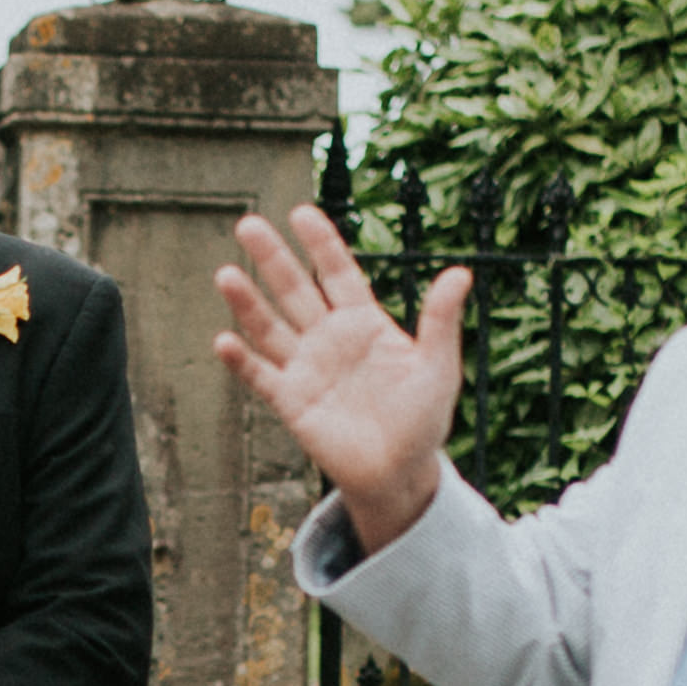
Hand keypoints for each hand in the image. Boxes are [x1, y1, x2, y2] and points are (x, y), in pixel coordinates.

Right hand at [214, 206, 469, 552]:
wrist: (399, 473)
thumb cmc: (423, 419)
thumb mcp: (438, 366)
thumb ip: (441, 321)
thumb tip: (461, 273)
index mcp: (364, 322)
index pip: (337, 273)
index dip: (321, 243)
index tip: (301, 212)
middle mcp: (329, 339)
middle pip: (295, 290)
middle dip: (272, 259)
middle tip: (247, 224)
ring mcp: (307, 369)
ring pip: (270, 327)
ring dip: (248, 303)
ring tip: (225, 274)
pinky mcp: (291, 403)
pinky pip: (262, 377)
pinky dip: (243, 361)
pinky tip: (225, 341)